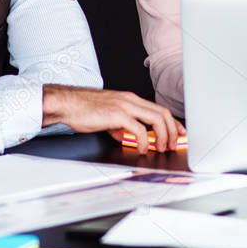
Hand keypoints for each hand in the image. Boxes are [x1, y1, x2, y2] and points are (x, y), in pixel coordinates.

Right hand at [43, 85, 185, 153]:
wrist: (67, 104)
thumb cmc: (83, 109)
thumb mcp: (106, 117)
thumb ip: (119, 125)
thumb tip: (126, 136)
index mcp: (130, 99)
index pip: (158, 109)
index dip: (172, 122)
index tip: (179, 133)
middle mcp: (131, 100)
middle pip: (162, 113)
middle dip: (173, 130)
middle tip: (174, 144)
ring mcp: (125, 106)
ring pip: (156, 118)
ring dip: (163, 135)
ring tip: (161, 147)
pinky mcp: (117, 115)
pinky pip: (139, 129)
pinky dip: (144, 140)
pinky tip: (141, 149)